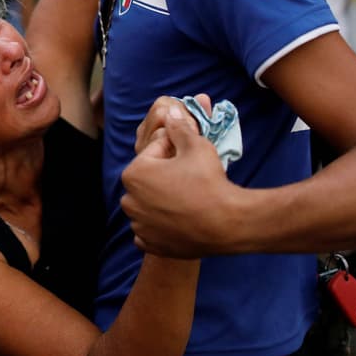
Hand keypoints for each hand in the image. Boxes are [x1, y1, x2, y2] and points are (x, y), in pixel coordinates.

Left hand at [121, 101, 237, 256]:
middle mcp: (129, 200)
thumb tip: (170, 110)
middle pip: (148, 180)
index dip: (175, 152)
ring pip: (148, 205)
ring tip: (188, 200)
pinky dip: (161, 226)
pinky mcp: (149, 244)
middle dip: (165, 177)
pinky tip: (179, 221)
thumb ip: (179, 127)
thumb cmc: (209, 181)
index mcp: (134, 173)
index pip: (154, 153)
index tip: (191, 160)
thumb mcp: (196, 145)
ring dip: (161, 201)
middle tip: (191, 181)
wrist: (227, 223)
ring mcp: (138, 225)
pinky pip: (150, 230)